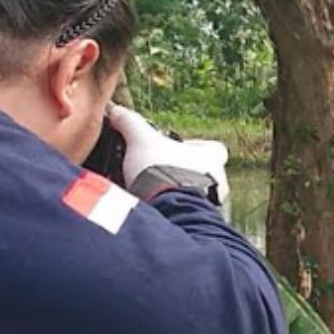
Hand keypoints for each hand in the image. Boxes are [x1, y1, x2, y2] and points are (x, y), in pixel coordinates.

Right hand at [108, 105, 231, 211]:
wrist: (168, 209)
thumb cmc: (164, 172)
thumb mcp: (141, 141)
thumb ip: (130, 124)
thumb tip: (117, 112)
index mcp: (210, 157)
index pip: (214, 149)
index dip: (196, 147)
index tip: (177, 149)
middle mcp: (216, 181)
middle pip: (204, 174)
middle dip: (183, 174)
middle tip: (162, 174)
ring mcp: (209, 204)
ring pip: (196, 196)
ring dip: (177, 194)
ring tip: (153, 194)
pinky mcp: (196, 222)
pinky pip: (186, 215)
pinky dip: (172, 211)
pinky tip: (154, 210)